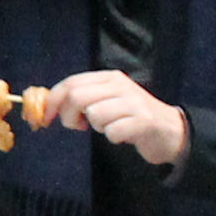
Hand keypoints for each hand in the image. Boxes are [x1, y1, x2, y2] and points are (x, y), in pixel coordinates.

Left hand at [46, 69, 187, 170]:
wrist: (171, 131)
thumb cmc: (132, 118)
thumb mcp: (108, 101)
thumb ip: (82, 99)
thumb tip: (48, 107)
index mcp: (110, 77)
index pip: (72, 82)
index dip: (53, 100)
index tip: (45, 117)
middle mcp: (121, 86)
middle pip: (78, 97)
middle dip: (69, 117)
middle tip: (78, 126)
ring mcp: (134, 102)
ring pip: (94, 115)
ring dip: (97, 128)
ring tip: (111, 127)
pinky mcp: (144, 121)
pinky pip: (113, 132)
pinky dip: (114, 138)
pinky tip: (124, 135)